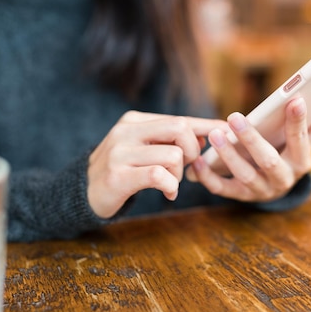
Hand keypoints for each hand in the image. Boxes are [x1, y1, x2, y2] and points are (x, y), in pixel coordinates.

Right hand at [87, 111, 226, 217]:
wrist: (82, 192)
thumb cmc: (121, 170)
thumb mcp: (142, 148)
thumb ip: (169, 140)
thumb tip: (206, 134)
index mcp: (134, 120)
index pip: (179, 119)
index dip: (207, 126)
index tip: (228, 130)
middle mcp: (126, 131)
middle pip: (180, 128)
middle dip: (193, 150)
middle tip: (187, 168)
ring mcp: (120, 152)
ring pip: (173, 155)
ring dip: (179, 175)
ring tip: (170, 184)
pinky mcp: (118, 175)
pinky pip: (159, 175)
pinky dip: (170, 186)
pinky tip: (167, 192)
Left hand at [186, 93, 310, 201]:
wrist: (276, 187)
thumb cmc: (291, 153)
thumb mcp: (308, 139)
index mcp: (301, 162)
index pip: (301, 141)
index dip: (298, 121)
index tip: (295, 99)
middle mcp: (282, 179)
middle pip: (267, 160)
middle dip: (251, 139)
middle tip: (235, 116)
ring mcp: (260, 190)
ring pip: (243, 174)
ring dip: (228, 155)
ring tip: (215, 133)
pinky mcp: (239, 196)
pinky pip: (222, 189)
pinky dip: (208, 176)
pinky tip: (197, 159)